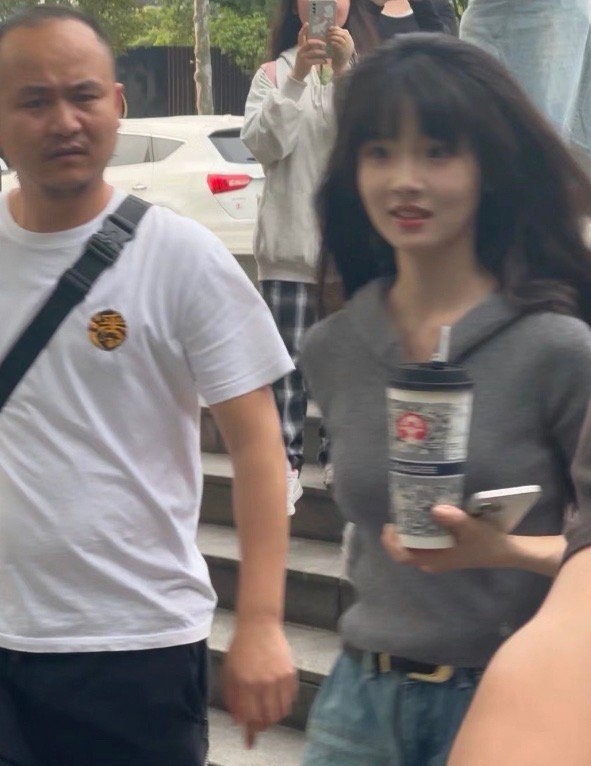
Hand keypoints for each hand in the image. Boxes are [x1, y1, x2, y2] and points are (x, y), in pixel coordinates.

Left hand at [222, 620, 297, 747]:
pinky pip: (290, 698)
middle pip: (267, 718)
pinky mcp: (289, 672)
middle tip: (259, 723)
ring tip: (269, 712)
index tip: (250, 739)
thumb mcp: (228, 671)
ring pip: (281, 711)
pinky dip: (284, 704)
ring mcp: (278, 678)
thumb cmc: (240, 647)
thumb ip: (232, 697)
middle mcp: (262, 682)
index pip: (249, 717)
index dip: (250, 731)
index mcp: (244, 683)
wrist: (259, 624)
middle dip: (262, 726)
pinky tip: (277, 698)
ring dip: (274, 717)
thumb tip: (238, 720)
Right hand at [292, 23, 327, 81]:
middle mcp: (300, 50)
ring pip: (314, 52)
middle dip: (318, 42)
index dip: (303, 30)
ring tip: (328, 53)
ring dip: (322, 52)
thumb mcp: (306, 53)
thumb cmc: (305, 62)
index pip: (300, 36)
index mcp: (300, 46)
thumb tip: (321, 42)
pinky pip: (315, 60)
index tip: (307, 23)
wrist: (299, 73)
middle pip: (309, 42)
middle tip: (325, 44)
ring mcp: (302, 57)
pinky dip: (321, 60)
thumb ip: (311, 48)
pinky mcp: (305, 64)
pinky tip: (326, 61)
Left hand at [326, 26, 353, 74]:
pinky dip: (332, 42)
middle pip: (342, 33)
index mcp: (350, 42)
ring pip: (340, 38)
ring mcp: (347, 48)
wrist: (340, 68)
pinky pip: (337, 44)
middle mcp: (350, 44)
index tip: (329, 28)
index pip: (345, 31)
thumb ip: (338, 39)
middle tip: (327, 32)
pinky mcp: (343, 52)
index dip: (337, 29)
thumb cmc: (338, 57)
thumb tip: (332, 29)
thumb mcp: (339, 46)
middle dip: (334, 32)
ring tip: (327, 37)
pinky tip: (328, 42)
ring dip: (332, 36)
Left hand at [381, 504, 512, 572]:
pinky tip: (424, 512)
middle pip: (405, 549)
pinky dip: (420, 528)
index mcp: (435, 560)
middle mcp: (432, 560)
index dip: (392, 542)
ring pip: (414, 544)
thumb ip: (455, 520)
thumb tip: (435, 510)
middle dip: (399, 531)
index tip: (391, 524)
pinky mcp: (444, 549)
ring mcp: (438, 555)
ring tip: (409, 508)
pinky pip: (424, 540)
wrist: (505, 551)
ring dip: (409, 528)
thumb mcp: (472, 529)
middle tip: (400, 509)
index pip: (403, 557)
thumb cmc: (487, 543)